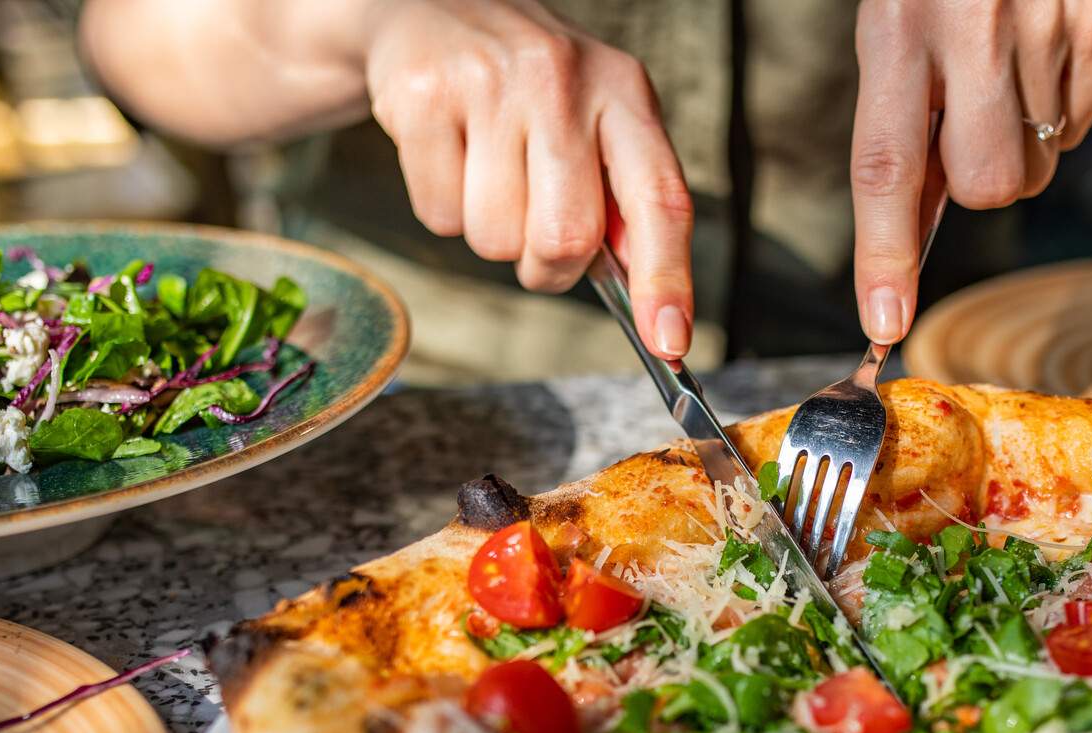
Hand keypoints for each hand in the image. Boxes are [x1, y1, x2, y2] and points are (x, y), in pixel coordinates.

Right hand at [366, 0, 695, 357]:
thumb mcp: (596, 119)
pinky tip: (452, 154)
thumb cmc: (529, 87)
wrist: (432, 9)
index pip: (659, 198)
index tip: (668, 341)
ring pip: (497, 239)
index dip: (666, 278)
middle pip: (565, 238)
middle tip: (536, 228)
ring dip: (493, 233)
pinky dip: (445, 208)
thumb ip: (625, 199)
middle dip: (549, 265)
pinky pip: (441, 216)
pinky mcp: (423, 97)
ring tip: (489, 172)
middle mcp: (561, 78)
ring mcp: (489, 84)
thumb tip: (653, 304)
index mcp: (622, 91)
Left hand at [851, 0, 1091, 343]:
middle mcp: (973, 27)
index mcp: (899, 25)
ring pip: (1038, 162)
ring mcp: (1047, 24)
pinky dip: (1061, 111)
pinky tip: (1040, 58)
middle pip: (986, 185)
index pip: (886, 166)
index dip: (884, 254)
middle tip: (968, 126)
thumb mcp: (895, 23)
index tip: (883, 322)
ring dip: (1019, 141)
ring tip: (1004, 70)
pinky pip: (1081, 123)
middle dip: (977, 180)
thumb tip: (909, 231)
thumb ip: (901, 120)